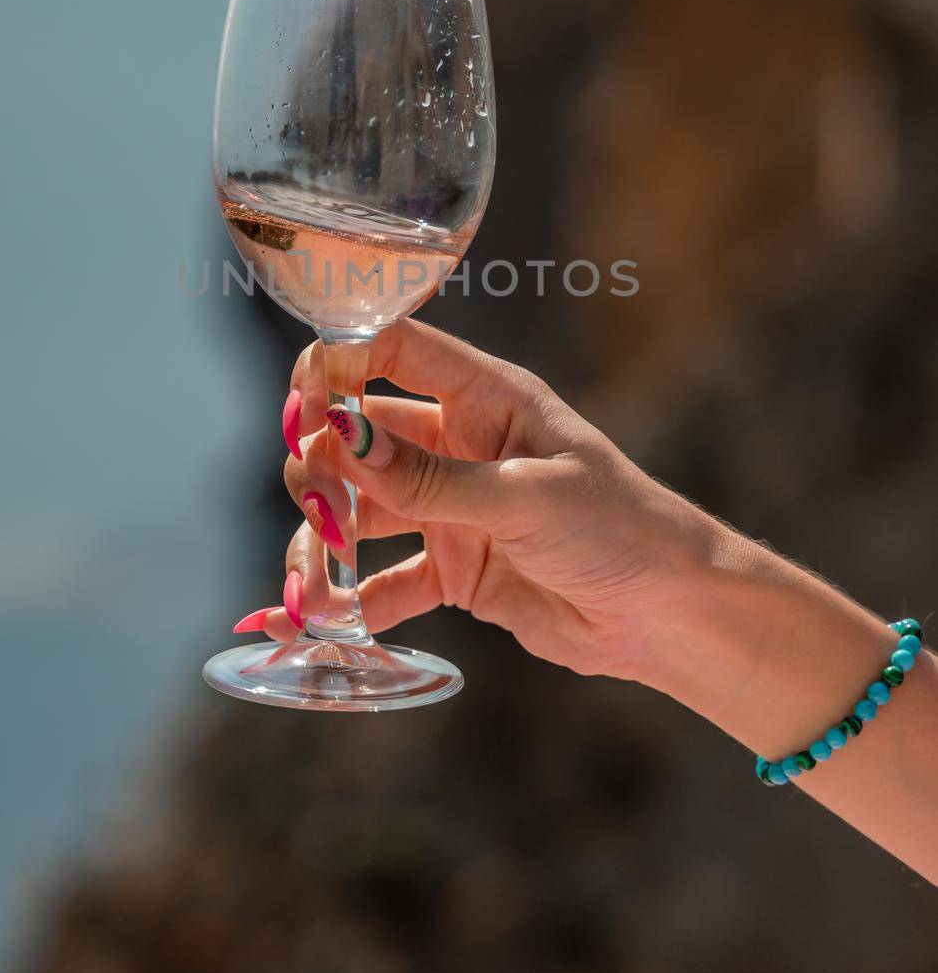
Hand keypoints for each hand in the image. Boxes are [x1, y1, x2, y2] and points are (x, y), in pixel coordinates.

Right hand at [237, 319, 723, 681]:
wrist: (670, 613)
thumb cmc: (620, 527)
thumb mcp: (525, 497)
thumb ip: (430, 479)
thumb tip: (340, 438)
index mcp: (484, 397)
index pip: (391, 349)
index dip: (338, 365)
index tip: (303, 409)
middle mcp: (457, 443)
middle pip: (355, 433)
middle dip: (322, 467)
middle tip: (320, 512)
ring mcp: (450, 507)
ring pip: (358, 510)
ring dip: (323, 542)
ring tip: (311, 588)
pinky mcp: (452, 569)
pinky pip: (383, 582)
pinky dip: (349, 602)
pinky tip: (317, 624)